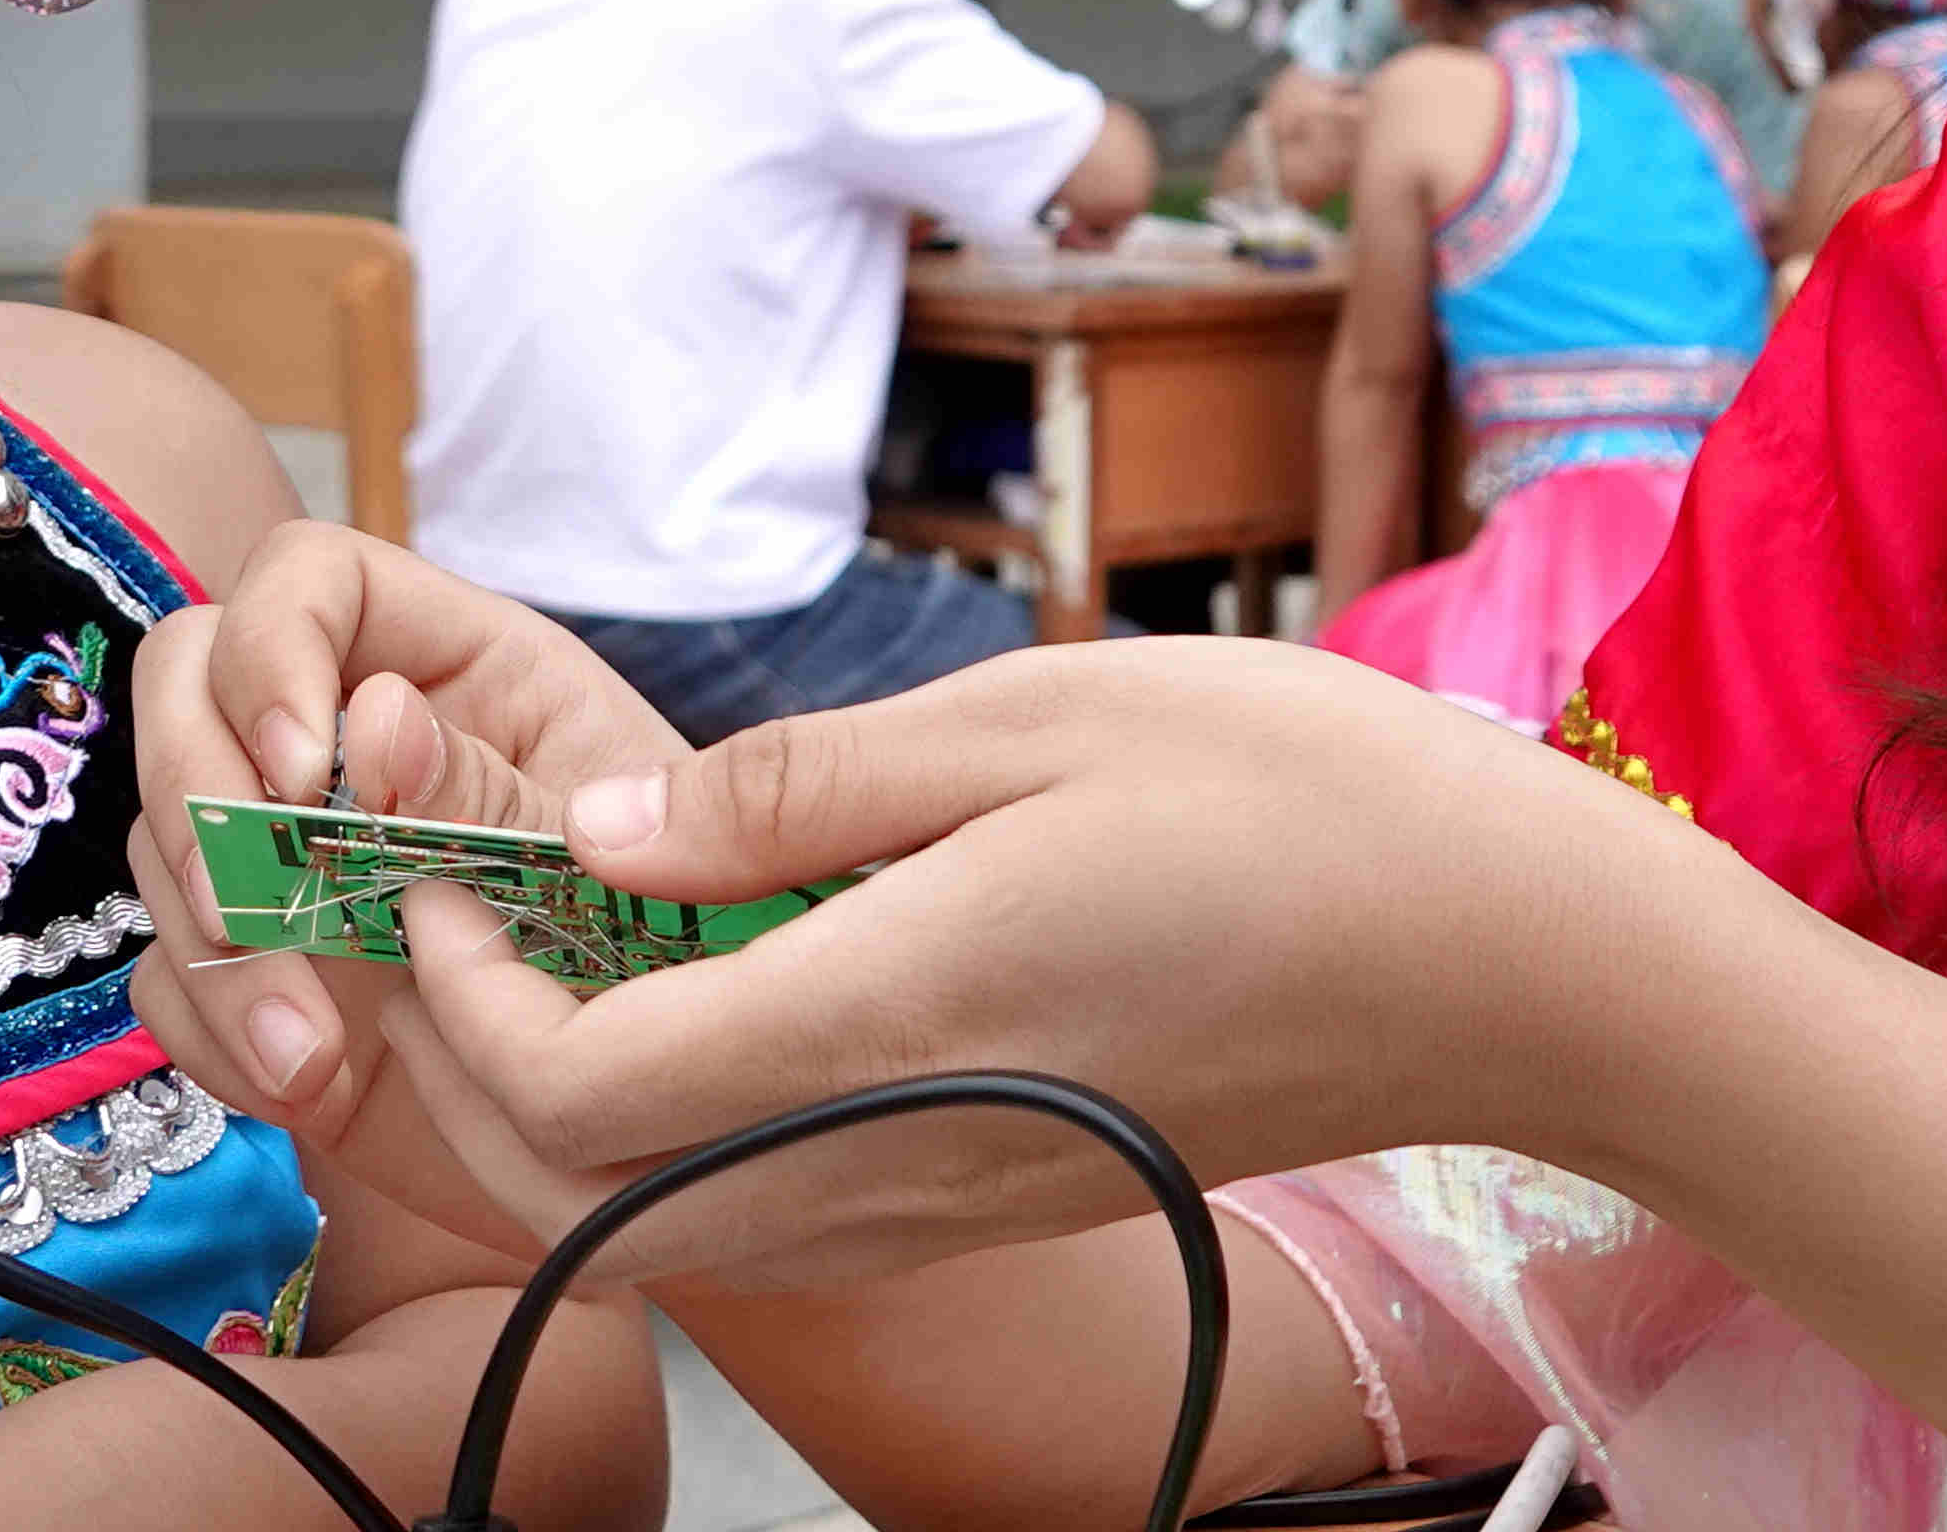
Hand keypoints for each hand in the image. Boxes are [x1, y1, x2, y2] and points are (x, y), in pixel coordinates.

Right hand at [126, 524, 692, 1224]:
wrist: (653, 1121)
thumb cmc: (668, 957)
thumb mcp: (617, 864)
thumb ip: (503, 794)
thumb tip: (379, 719)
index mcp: (454, 662)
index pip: (307, 576)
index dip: (273, 648)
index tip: (301, 773)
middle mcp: (346, 736)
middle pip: (186, 679)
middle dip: (194, 791)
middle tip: (247, 908)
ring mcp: (287, 850)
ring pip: (162, 834)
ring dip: (215, 947)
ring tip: (312, 1056)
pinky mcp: (257, 965)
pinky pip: (165, 971)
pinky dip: (215, 1030)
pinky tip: (307, 1086)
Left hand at [364, 637, 1703, 1289]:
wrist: (1505, 959)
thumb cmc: (1297, 798)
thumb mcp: (1030, 718)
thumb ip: (798, 793)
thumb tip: (604, 831)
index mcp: (892, 1018)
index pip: (580, 1091)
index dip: (466, 999)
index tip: (441, 876)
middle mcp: (900, 1157)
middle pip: (592, 1202)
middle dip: (474, 1075)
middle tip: (460, 917)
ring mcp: (955, 1203)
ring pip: (677, 1227)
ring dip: (573, 1109)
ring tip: (568, 937)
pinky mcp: (1004, 1203)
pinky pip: (781, 1209)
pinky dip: (688, 1126)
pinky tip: (721, 980)